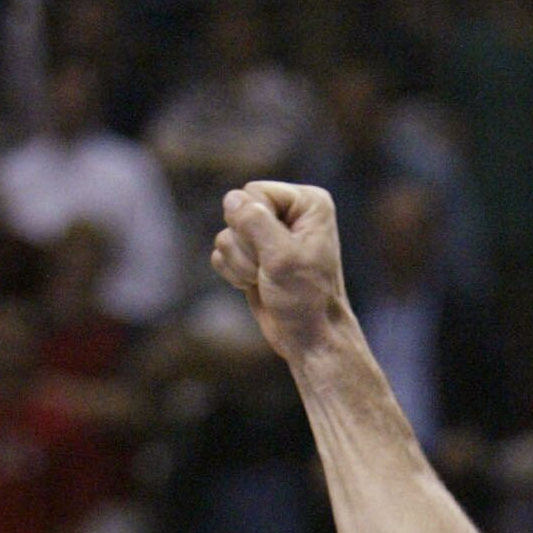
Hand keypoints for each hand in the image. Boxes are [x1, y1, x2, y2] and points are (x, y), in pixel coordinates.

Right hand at [211, 181, 349, 364]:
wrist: (311, 340)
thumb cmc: (306, 300)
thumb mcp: (282, 257)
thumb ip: (255, 221)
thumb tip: (231, 199)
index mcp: (307, 203)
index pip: (253, 191)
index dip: (254, 223)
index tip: (277, 253)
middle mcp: (289, 212)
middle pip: (236, 210)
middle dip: (246, 245)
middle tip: (270, 270)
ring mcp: (268, 234)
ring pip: (226, 234)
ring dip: (241, 263)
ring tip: (266, 280)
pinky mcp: (252, 255)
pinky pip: (222, 252)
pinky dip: (233, 273)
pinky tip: (256, 285)